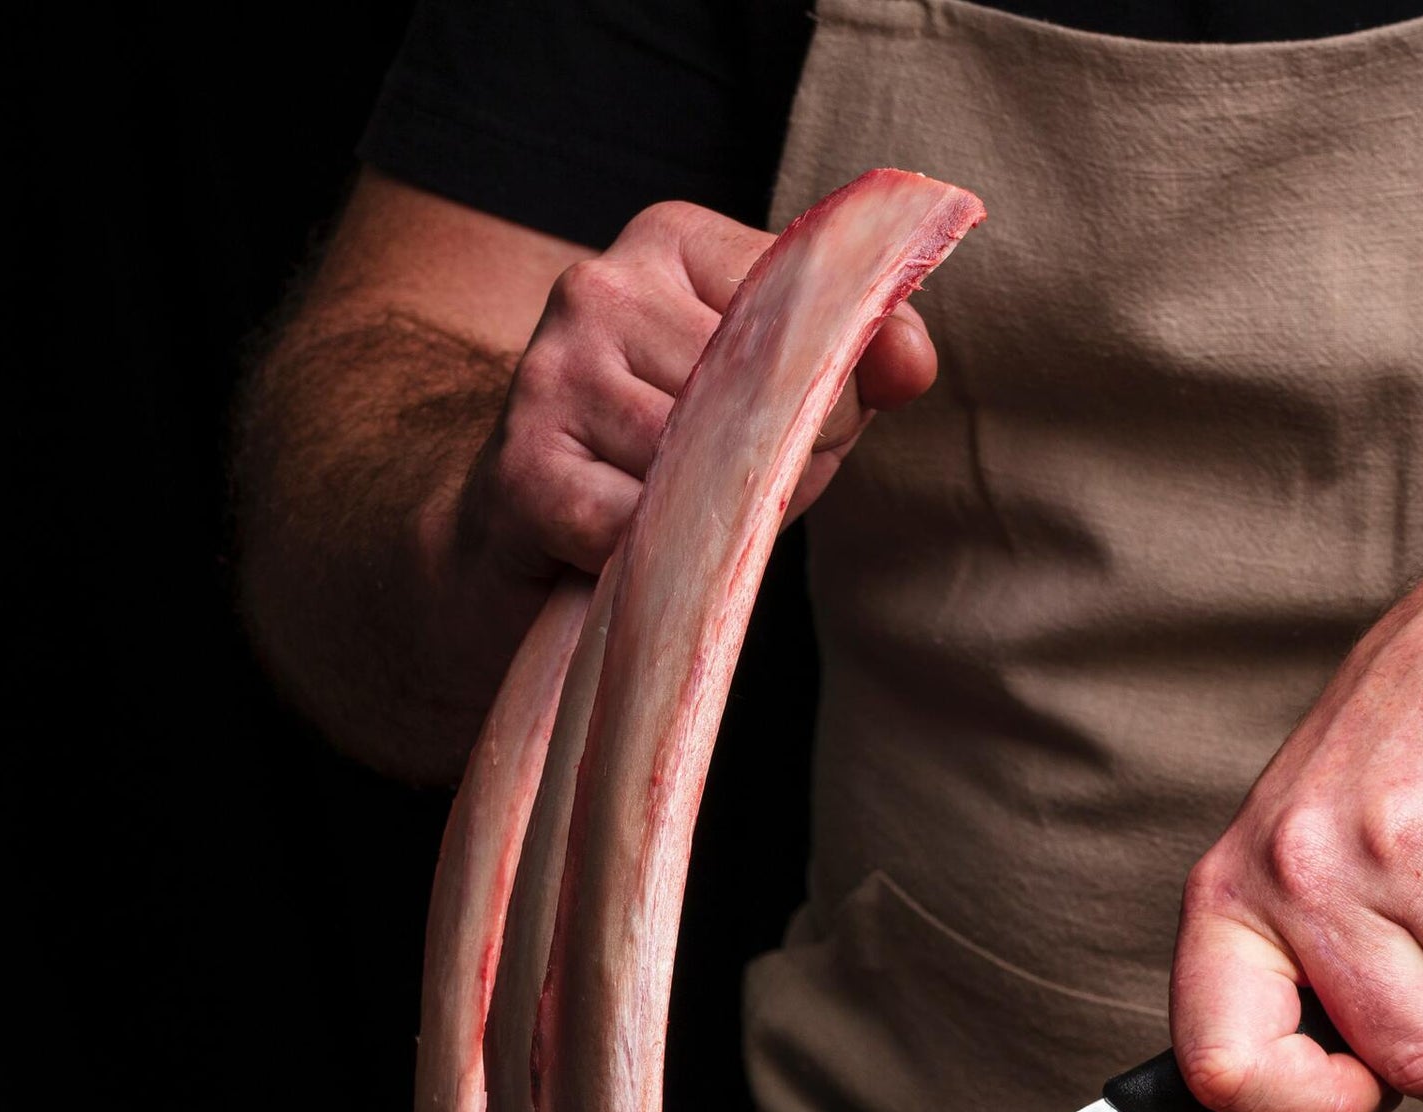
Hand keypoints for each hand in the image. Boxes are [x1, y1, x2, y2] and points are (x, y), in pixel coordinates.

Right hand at [449, 201, 940, 586]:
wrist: (512, 541)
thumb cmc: (663, 462)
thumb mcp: (772, 398)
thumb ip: (855, 365)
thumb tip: (910, 356)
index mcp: (671, 241)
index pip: (804, 307)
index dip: (832, 393)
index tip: (797, 432)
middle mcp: (600, 285)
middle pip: (757, 389)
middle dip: (782, 464)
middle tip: (731, 496)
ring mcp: (552, 371)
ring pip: (700, 463)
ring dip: (716, 518)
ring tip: (678, 521)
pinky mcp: (523, 467)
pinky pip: (638, 526)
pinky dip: (654, 558)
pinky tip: (628, 552)